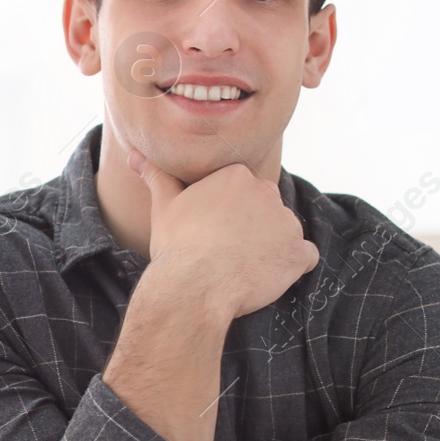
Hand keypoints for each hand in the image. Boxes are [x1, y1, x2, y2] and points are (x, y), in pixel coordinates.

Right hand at [129, 149, 318, 320]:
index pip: (243, 191)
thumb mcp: (164, 206)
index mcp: (237, 176)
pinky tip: (267, 274)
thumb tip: (134, 154)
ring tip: (242, 265)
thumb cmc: (177, 246)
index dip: (229, 214)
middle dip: (252, 227)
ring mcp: (287, 222)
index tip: (214, 231)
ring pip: (284, 231)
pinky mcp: (298, 252)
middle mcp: (267, 192)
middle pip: (265, 209)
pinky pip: (305, 256)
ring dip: (271, 245)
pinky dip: (293, 265)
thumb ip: (156, 176)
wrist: (194, 286)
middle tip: (226, 250)